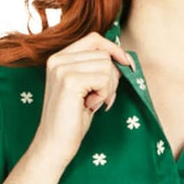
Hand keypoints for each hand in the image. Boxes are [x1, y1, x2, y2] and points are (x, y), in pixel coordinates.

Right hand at [33, 33, 134, 166]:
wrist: (55, 144)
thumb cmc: (73, 119)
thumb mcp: (86, 88)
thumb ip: (96, 69)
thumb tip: (124, 57)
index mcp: (59, 58)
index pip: (94, 39)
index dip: (114, 50)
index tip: (128, 65)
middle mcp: (58, 59)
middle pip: (104, 54)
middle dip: (111, 78)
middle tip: (100, 98)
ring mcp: (62, 68)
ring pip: (107, 66)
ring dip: (108, 88)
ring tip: (92, 103)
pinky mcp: (69, 81)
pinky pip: (104, 79)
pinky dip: (104, 95)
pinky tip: (90, 106)